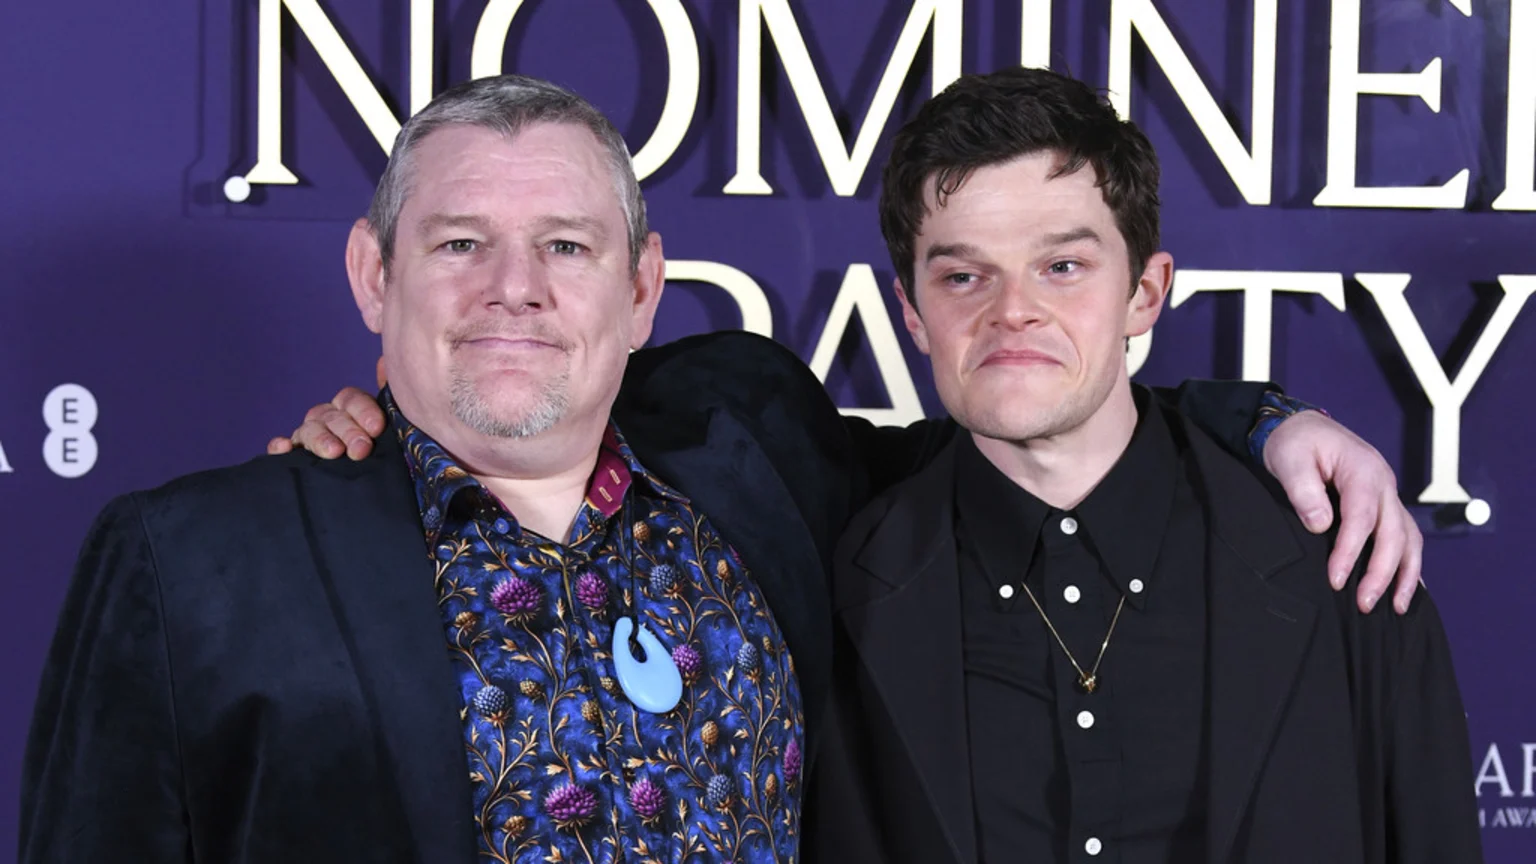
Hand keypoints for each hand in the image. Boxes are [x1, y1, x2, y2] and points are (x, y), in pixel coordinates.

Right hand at [266, 358, 387, 460]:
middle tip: (362, 449)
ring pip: (309, 430)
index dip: (363, 411)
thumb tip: (384, 364)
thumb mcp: (393, 431)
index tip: (376, 428)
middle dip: (348, 432)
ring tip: (334, 452)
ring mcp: (310, 438)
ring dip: (320, 439)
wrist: (373, 496)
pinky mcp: (294, 460)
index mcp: (351, 410)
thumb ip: (393, 400)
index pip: (351, 399)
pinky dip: (279, 446)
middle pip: (332, 417)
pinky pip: (280, 450)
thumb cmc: (386, 456)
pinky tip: (284, 447)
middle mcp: (328, 420)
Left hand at [1263, 410, 1421, 614]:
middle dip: (1382, 572)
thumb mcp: (1289, 458)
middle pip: (1394, 533)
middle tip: (1365, 604)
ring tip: (1395, 607)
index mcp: (1362, 471)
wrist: (1304, 428)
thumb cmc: (1295, 443)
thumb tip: (1320, 524)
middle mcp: (1384, 484)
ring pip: (1409, 539)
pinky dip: (1408, 564)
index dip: (1351, 551)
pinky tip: (1405, 589)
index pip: (1362, 517)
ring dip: (1405, 574)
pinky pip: (1405, 538)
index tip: (1337, 580)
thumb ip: (1303, 490)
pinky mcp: (1383, 507)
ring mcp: (1387, 496)